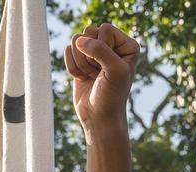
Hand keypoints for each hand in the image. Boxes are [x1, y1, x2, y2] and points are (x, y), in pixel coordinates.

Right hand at [63, 22, 139, 137]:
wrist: (99, 118)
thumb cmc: (111, 96)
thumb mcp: (114, 70)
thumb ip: (100, 50)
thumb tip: (78, 39)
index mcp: (127, 45)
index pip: (105, 28)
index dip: (101, 48)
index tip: (107, 68)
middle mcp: (113, 45)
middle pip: (88, 31)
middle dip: (88, 56)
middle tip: (98, 73)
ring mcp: (96, 52)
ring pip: (76, 40)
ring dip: (80, 62)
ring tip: (91, 76)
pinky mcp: (81, 60)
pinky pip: (68, 51)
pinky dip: (72, 67)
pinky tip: (82, 78)